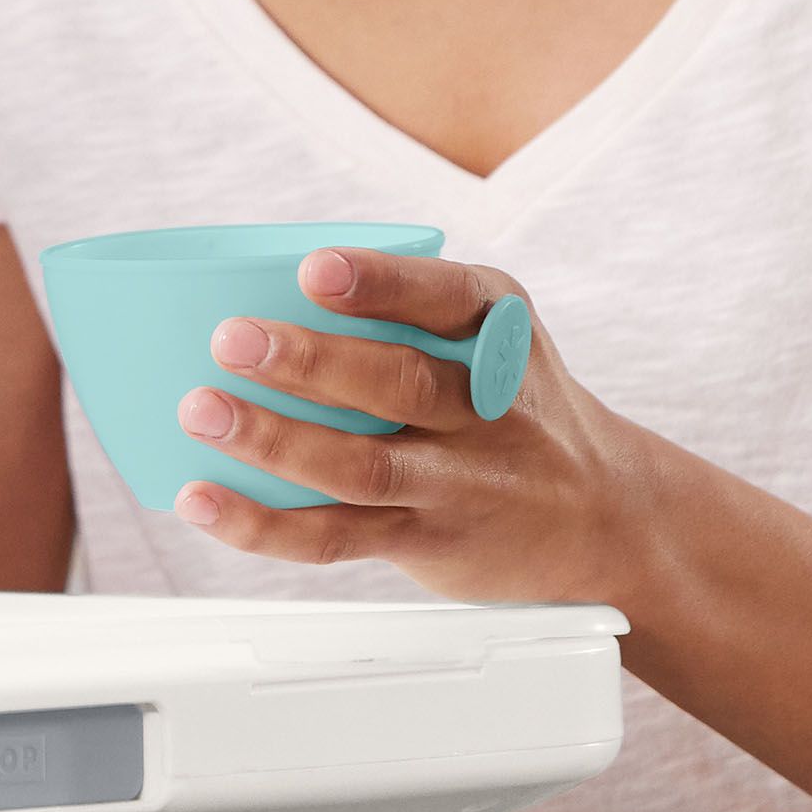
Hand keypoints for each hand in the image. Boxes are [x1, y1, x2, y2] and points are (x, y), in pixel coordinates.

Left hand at [168, 246, 657, 607]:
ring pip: (361, 466)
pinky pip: (338, 537)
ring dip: (273, 440)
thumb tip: (249, 273)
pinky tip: (202, 500)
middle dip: (310, 361)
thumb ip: (405, 306)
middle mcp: (488, 409)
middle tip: (230, 338)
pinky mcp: (427, 543)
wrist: (610, 520)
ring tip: (201, 411)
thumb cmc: (512, 405)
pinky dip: (262, 524)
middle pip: (398, 383)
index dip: (381, 284)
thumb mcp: (495, 339)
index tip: (314, 269)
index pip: (449, 299)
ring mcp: (459, 484)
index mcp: (500, 335)